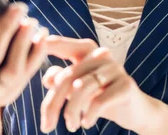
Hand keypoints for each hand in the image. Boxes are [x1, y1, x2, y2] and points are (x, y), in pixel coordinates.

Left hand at [39, 36, 156, 132]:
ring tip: (71, 126)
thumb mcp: (77, 88)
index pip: (63, 45)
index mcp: (87, 51)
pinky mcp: (126, 85)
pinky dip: (88, 115)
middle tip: (46, 125)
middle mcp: (101, 55)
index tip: (33, 42)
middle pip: (67, 77)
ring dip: (71, 112)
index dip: (49, 45)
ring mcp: (115, 69)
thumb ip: (62, 80)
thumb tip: (49, 79)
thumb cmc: (101, 96)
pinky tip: (85, 124)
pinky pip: (99, 101)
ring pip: (81, 89)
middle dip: (53, 104)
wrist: (134, 111)